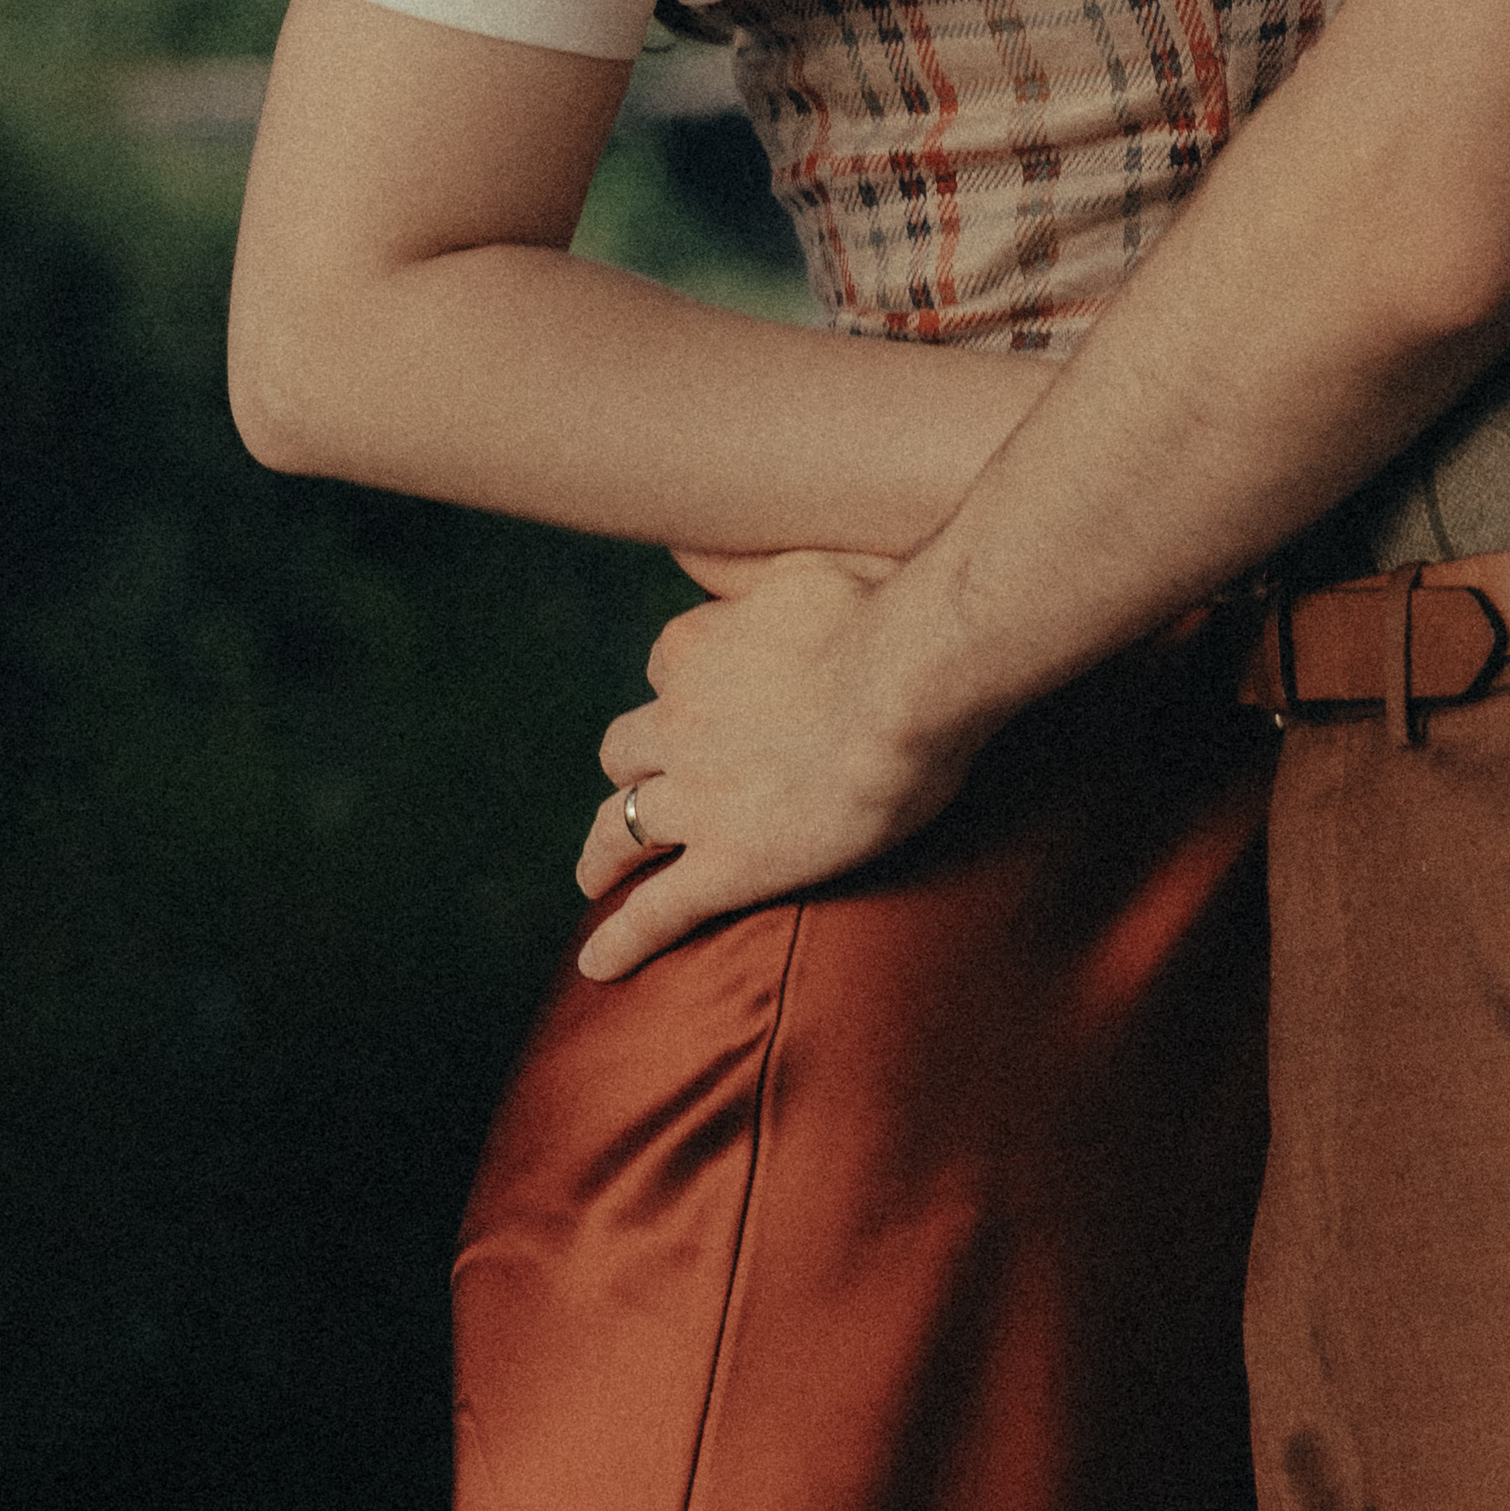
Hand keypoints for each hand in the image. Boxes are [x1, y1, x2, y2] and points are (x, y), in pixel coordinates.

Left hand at [574, 550, 981, 970]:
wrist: (911, 676)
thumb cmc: (884, 609)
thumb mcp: (802, 559)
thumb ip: (753, 564)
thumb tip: (711, 544)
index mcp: (697, 649)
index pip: (669, 667)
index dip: (686, 689)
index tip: (709, 702)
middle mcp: (679, 721)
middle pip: (627, 749)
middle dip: (633, 770)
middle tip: (638, 795)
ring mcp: (697, 798)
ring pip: (623, 824)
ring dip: (607, 847)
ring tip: (597, 873)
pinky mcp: (728, 864)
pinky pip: (657, 909)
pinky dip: (621, 938)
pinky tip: (599, 966)